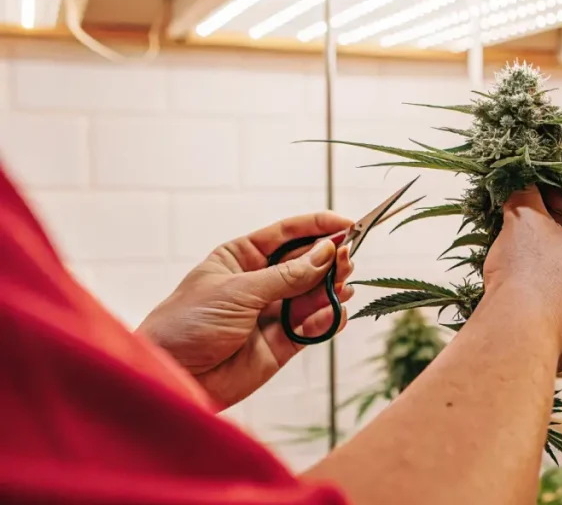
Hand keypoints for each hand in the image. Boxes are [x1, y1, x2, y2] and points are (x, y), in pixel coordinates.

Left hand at [136, 212, 355, 409]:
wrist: (171, 376)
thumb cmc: (188, 324)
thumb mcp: (238, 291)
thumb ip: (287, 275)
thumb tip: (326, 253)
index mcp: (240, 258)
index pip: (286, 234)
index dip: (318, 227)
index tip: (348, 224)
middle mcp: (258, 283)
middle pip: (304, 263)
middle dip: (328, 259)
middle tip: (348, 257)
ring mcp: (270, 314)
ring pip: (312, 295)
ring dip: (330, 289)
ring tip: (344, 285)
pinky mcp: (280, 344)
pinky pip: (311, 328)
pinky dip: (326, 320)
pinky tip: (336, 312)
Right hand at [483, 185, 561, 369]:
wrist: (516, 339)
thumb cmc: (529, 273)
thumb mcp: (524, 219)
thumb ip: (527, 195)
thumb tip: (524, 186)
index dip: (552, 198)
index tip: (529, 201)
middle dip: (557, 231)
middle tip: (524, 229)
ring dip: (558, 262)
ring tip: (525, 262)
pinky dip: (557, 293)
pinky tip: (531, 292)